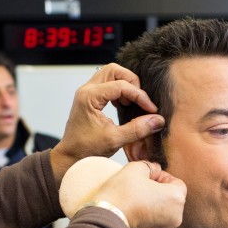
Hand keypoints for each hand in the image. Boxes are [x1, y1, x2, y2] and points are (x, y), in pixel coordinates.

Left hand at [50, 63, 164, 184]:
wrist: (69, 156)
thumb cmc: (86, 150)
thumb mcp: (115, 140)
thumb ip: (137, 129)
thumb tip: (157, 120)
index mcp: (89, 97)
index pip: (121, 86)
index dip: (140, 96)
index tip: (151, 109)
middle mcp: (86, 90)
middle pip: (114, 70)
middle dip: (132, 82)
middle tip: (141, 100)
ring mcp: (87, 92)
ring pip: (111, 74)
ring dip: (125, 85)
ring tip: (132, 103)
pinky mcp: (90, 97)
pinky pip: (107, 84)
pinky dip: (119, 90)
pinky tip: (123, 105)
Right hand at [93, 161, 185, 227]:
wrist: (105, 225)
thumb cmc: (120, 196)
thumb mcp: (134, 168)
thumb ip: (150, 166)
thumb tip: (155, 170)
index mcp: (176, 198)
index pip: (177, 183)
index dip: (162, 178)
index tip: (148, 178)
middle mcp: (176, 218)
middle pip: (171, 201)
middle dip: (159, 194)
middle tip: (140, 191)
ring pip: (163, 216)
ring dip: (153, 209)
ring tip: (135, 205)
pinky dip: (147, 223)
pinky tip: (133, 218)